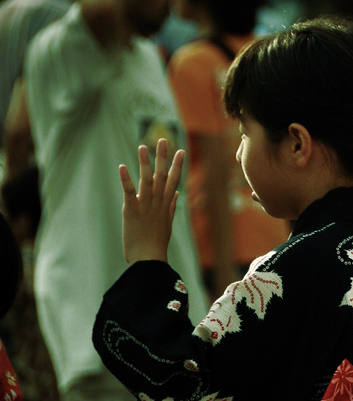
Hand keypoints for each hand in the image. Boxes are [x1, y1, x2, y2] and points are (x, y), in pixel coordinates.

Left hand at [119, 139, 182, 263]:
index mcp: (165, 205)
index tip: (181, 151)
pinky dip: (126, 180)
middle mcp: (157, 203)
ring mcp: (146, 206)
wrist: (149, 260)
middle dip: (163, 158)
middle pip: (162, 176)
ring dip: (145, 163)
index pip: (174, 181)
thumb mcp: (166, 224)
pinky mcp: (132, 211)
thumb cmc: (156, 244)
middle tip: (163, 140)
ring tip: (143, 147)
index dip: (177, 165)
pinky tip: (122, 167)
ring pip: (147, 181)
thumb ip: (171, 207)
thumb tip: (177, 195)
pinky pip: (129, 193)